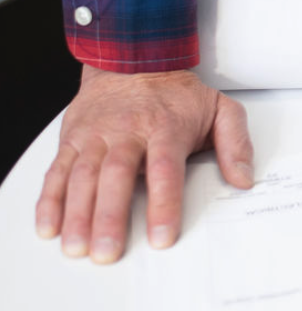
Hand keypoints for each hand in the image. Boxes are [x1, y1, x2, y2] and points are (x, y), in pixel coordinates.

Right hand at [36, 65, 253, 262]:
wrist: (133, 59)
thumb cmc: (177, 94)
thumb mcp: (220, 108)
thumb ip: (236, 144)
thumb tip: (244, 178)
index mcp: (166, 128)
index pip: (165, 170)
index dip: (163, 205)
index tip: (161, 237)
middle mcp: (127, 132)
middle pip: (117, 177)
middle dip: (110, 217)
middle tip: (107, 251)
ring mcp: (96, 136)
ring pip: (83, 177)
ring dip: (77, 215)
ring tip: (76, 247)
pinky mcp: (72, 139)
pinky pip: (58, 171)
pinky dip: (49, 200)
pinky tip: (49, 226)